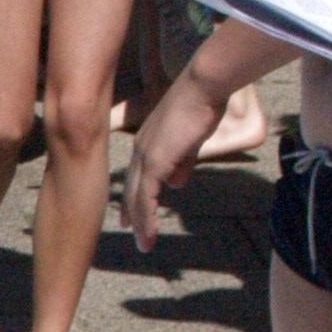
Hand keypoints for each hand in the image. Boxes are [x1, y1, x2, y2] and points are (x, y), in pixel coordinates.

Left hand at [124, 61, 236, 249]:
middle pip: (130, 188)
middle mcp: (140, 150)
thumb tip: (176, 184)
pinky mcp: (155, 162)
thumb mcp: (190, 139)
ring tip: (144, 244)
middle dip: (130, 211)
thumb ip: (182, 161)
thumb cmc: (202, 105)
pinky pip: (147, 198)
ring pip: (136, 198)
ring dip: (140, 223)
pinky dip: (147, 219)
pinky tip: (149, 234)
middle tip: (128, 230)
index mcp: (147, 142)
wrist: (203, 87)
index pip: (136, 174)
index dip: (133, 194)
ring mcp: (145, 157)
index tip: (130, 210)